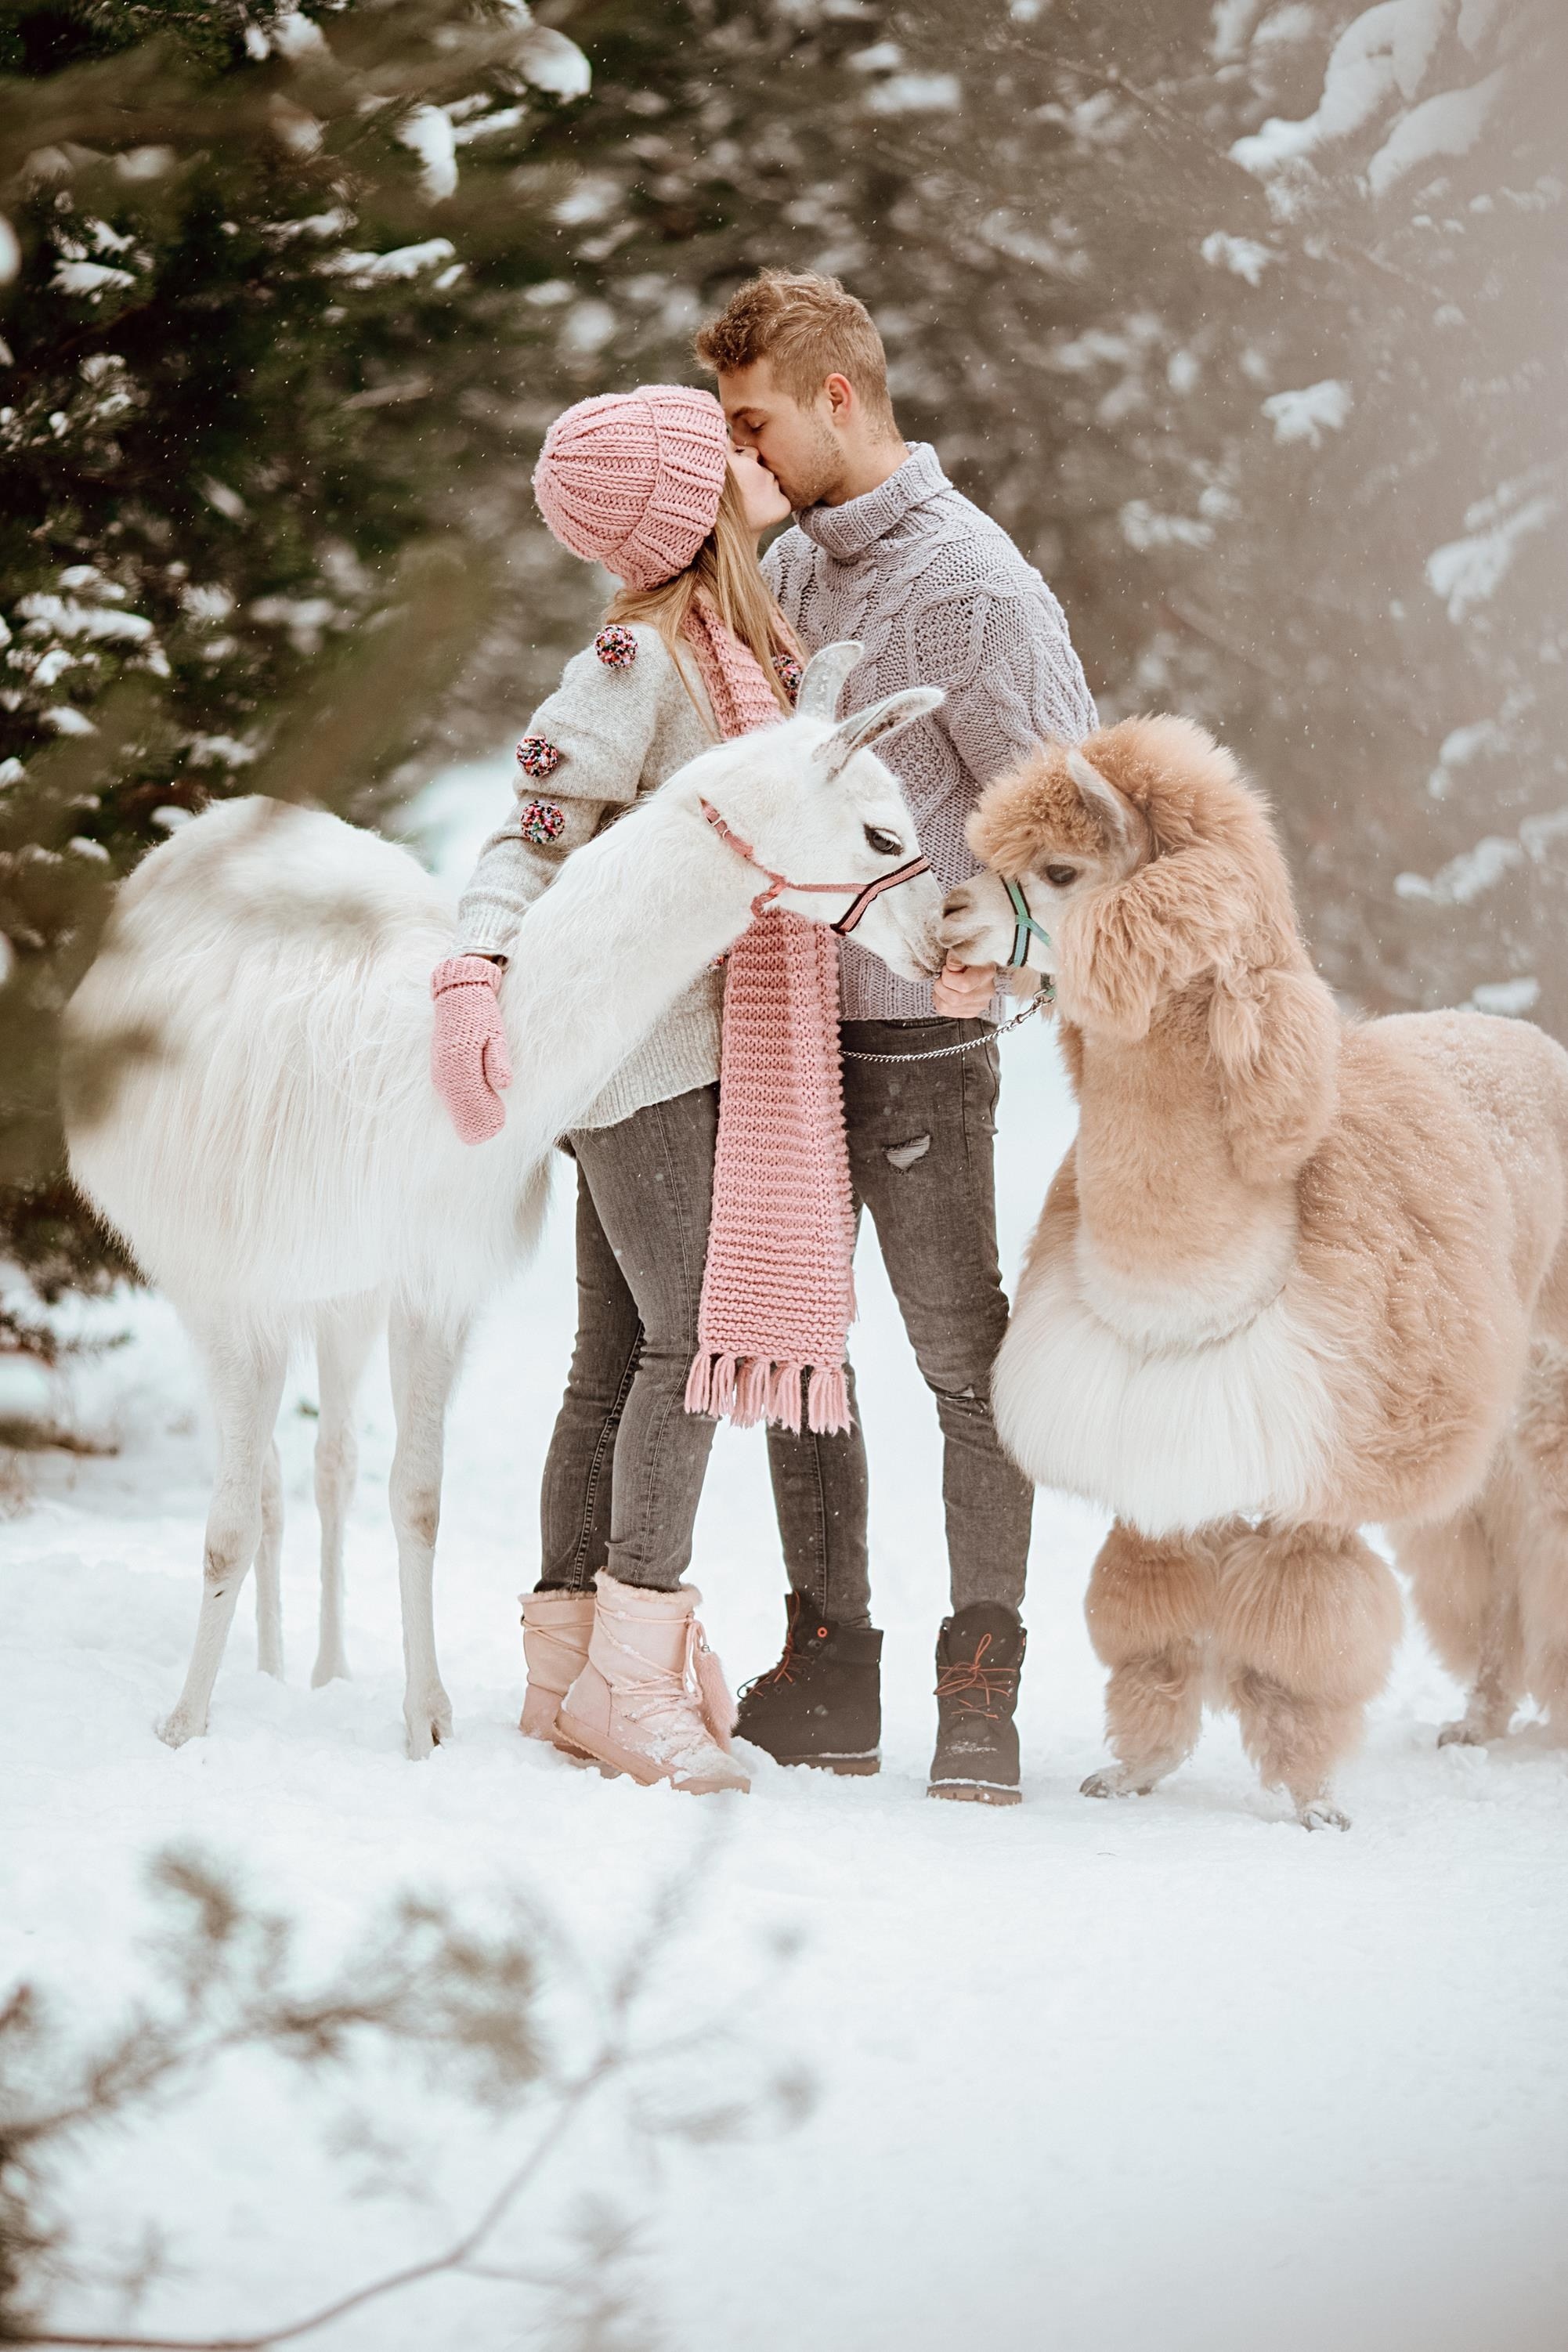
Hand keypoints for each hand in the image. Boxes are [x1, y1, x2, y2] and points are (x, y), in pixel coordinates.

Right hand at [430, 955, 511, 1143]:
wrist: (457, 995)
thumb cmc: (479, 1013)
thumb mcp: (495, 1033)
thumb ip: (497, 1059)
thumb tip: (504, 1083)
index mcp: (460, 1062)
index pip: (472, 1098)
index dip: (485, 1114)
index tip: (499, 1124)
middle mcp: (445, 1070)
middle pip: (459, 1106)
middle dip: (476, 1120)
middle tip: (495, 1129)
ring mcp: (440, 1071)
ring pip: (452, 1102)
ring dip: (467, 1115)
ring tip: (486, 1125)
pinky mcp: (440, 1069)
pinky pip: (449, 1094)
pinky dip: (460, 1105)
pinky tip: (471, 1112)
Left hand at [932, 954, 996, 1019]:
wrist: (975, 964)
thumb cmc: (967, 956)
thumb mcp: (963, 950)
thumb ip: (956, 956)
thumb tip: (951, 966)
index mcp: (987, 973)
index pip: (964, 984)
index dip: (948, 977)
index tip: (946, 968)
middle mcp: (987, 992)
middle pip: (954, 999)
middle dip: (940, 986)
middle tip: (942, 976)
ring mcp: (979, 1005)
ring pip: (946, 1007)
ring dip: (938, 993)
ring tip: (943, 983)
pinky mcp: (971, 1012)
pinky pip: (945, 1011)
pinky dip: (939, 1000)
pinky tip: (945, 990)